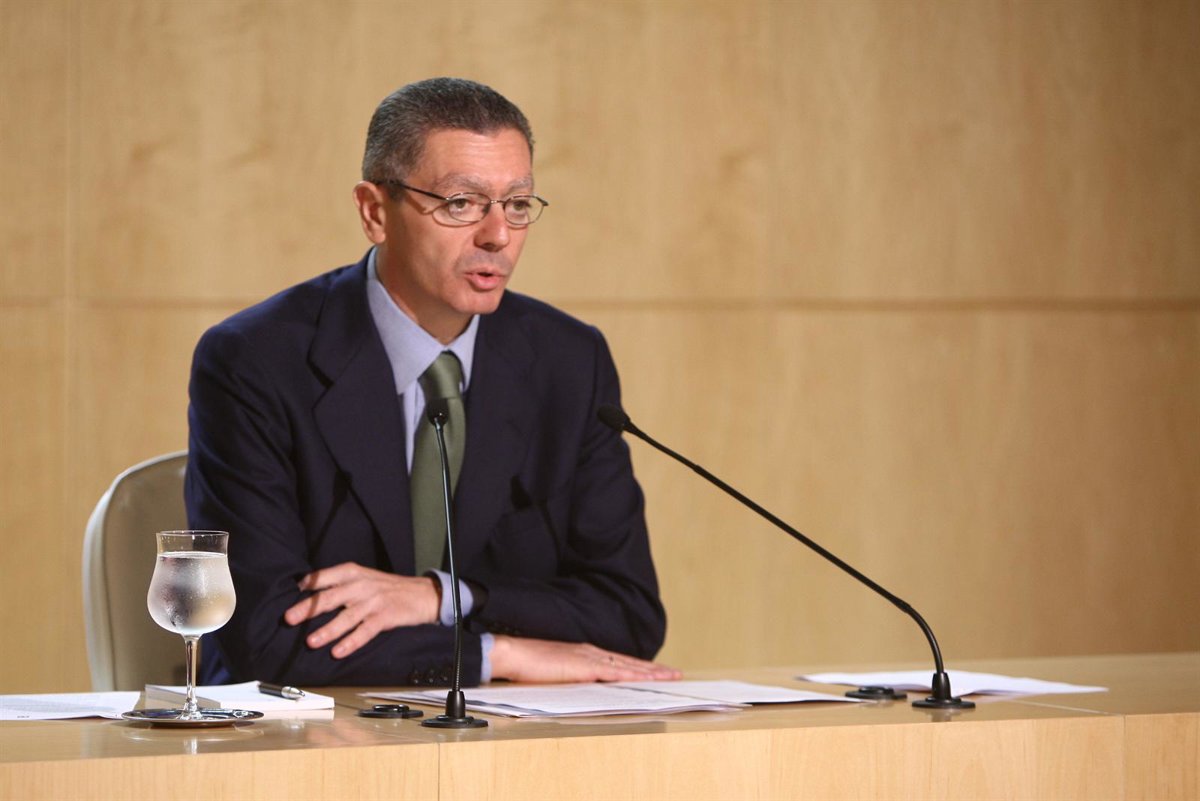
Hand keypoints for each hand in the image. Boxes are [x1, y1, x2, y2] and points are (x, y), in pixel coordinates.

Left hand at [283, 562, 440, 658]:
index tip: (291, 592)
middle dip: (309, 608)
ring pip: (346, 616)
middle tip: (289, 618)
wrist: (422, 594)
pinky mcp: (385, 617)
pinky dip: (351, 641)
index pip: (326, 576)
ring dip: (328, 630)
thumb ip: (340, 584)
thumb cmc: (387, 588)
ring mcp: (374, 601)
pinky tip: (338, 651)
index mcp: (354, 572)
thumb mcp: (364, 577)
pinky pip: (365, 631)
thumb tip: (307, 594)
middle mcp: (362, 585)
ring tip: (311, 641)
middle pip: (331, 597)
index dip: (308, 584)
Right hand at [489, 636, 681, 682]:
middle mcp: (591, 652)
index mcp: (584, 654)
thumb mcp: (555, 673)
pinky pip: (615, 673)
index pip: (619, 661)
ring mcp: (589, 658)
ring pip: (628, 666)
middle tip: (674, 674)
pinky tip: (647, 680)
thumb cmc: (527, 665)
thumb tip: (584, 689)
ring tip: (670, 677)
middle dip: (653, 669)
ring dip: (650, 672)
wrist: (513, 653)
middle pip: (629, 662)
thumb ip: (571, 678)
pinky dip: (633, 676)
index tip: (655, 672)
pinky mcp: (584, 667)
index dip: (638, 667)